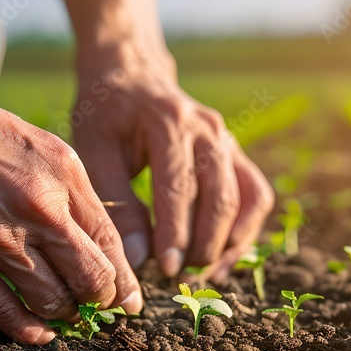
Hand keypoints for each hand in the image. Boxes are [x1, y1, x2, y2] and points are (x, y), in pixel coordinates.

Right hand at [0, 63, 142, 343]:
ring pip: (53, 301)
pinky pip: (4, 310)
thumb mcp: (25, 138)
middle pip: (93, 279)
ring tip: (59, 315)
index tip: (125, 299)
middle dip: (100, 302)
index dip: (122, 279)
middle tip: (97, 311)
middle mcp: (40, 206)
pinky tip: (36, 333)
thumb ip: (57, 184)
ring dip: (61, 315)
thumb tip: (83, 233)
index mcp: (63, 171)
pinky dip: (26, 329)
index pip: (111, 241)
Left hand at [71, 50, 273, 280]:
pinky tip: (220, 256)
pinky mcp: (236, 153)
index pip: (180, 187)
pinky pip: (255, 195)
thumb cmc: (106, 115)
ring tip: (199, 270)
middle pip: (220, 197)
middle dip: (202, 244)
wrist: (129, 75)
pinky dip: (244, 230)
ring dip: (228, 242)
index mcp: (170, 123)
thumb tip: (137, 259)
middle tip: (177, 275)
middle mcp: (208, 130)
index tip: (164, 269)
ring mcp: (228, 140)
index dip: (175, 233)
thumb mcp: (95, 151)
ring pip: (246, 199)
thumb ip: (116, 203)